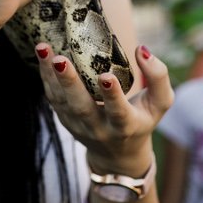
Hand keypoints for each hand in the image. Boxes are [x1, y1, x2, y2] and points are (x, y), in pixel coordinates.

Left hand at [34, 42, 173, 176]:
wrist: (118, 153)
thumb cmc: (142, 119)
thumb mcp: (160, 103)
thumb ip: (158, 77)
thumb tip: (141, 50)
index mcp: (125, 126)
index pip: (118, 112)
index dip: (112, 95)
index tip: (106, 76)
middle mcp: (99, 128)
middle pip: (81, 107)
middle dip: (70, 82)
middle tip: (60, 60)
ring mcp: (77, 125)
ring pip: (61, 100)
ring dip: (50, 74)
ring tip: (43, 48)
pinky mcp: (64, 118)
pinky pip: (52, 97)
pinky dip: (45, 75)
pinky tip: (42, 54)